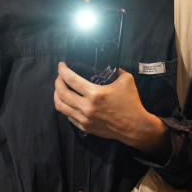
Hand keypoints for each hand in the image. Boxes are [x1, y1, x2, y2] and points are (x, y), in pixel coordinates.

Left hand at [54, 62, 168, 155]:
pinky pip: (68, 116)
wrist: (135, 127)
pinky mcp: (85, 127)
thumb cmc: (131, 103)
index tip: (61, 65)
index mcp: (95, 94)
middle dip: (57, 81)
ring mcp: (84, 119)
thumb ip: (116, 69)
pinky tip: (67, 101)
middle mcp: (86, 107)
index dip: (62, 70)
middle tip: (60, 76)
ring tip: (59, 88)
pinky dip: (65, 107)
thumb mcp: (126, 80)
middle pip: (61, 93)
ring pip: (61, 106)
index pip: (71, 80)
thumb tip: (108, 64)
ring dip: (57, 95)